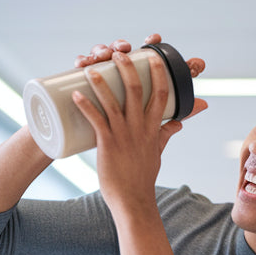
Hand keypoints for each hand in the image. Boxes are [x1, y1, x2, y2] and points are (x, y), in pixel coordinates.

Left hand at [69, 36, 208, 207]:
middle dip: (127, 69)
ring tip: (90, 68)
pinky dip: (86, 106)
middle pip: (136, 91)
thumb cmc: (143, 177)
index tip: (152, 57)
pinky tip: (76, 95)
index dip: (157, 73)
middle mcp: (140, 128)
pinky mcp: (108, 144)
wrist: (133, 200)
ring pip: (113, 102)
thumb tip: (179, 121)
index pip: (160, 94)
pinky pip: (96, 120)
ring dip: (101, 83)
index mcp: (153, 128)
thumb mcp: (158, 152)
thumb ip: (166, 134)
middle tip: (118, 54)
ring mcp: (123, 136)